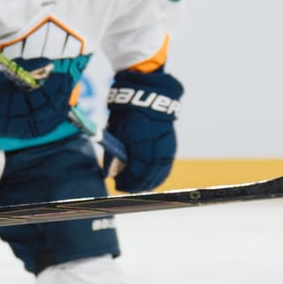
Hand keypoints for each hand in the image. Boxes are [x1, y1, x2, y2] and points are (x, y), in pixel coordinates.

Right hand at [0, 63, 79, 145]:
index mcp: (3, 103)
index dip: (52, 87)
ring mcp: (15, 129)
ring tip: (66, 94)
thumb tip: (48, 63)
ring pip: (45, 123)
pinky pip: (41, 129)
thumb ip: (24, 68)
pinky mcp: (19, 134)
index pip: (35, 97)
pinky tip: (60, 109)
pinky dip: (53, 119)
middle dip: (59, 96)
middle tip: (67, 81)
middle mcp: (10, 120)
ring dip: (59, 108)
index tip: (61, 75)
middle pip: (43, 111)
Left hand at [105, 69, 183, 192]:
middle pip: (149, 172)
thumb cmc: (126, 112)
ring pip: (160, 170)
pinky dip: (159, 175)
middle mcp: (156, 142)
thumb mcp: (115, 130)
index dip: (127, 180)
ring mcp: (166, 143)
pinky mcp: (171, 144)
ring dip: (149, 182)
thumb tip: (111, 173)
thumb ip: (114, 152)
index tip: (117, 184)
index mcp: (140, 138)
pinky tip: (152, 181)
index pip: (136, 168)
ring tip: (137, 188)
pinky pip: (167, 164)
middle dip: (137, 184)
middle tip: (125, 188)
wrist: (148, 95)